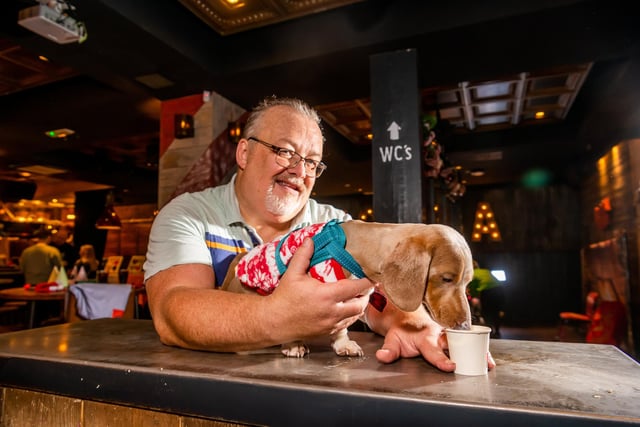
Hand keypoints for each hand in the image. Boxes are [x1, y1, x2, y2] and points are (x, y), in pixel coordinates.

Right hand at [268, 238, 374, 341]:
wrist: (274, 322)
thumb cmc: (283, 298)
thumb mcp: (292, 274)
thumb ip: (303, 255)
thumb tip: (310, 240)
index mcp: (326, 295)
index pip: (356, 288)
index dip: (367, 281)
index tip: (372, 276)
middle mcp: (332, 312)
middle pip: (360, 305)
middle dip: (365, 296)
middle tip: (365, 287)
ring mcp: (331, 324)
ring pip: (355, 317)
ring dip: (358, 306)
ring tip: (357, 297)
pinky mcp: (328, 333)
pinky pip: (346, 325)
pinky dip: (349, 317)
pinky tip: (345, 309)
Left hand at [372, 307, 495, 371]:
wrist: (410, 317)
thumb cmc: (403, 332)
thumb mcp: (393, 340)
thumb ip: (389, 350)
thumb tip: (382, 357)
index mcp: (424, 337)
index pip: (433, 350)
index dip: (441, 358)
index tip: (451, 366)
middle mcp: (439, 334)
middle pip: (455, 343)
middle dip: (466, 351)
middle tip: (479, 362)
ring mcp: (448, 334)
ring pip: (465, 341)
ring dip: (477, 350)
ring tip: (487, 362)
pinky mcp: (454, 335)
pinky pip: (469, 340)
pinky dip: (479, 348)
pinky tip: (487, 358)